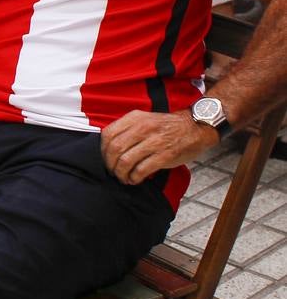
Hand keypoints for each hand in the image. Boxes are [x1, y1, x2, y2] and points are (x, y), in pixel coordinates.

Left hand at [99, 109, 217, 184]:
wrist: (196, 127)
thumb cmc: (167, 127)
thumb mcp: (144, 120)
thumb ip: (127, 130)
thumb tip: (109, 149)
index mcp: (135, 118)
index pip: (108, 134)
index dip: (103, 150)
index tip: (105, 159)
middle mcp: (143, 128)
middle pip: (115, 149)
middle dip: (110, 164)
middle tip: (113, 172)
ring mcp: (155, 141)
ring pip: (126, 161)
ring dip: (121, 173)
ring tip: (123, 178)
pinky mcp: (165, 155)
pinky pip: (142, 169)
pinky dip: (135, 178)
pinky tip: (135, 179)